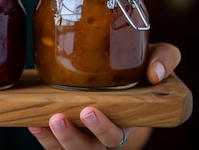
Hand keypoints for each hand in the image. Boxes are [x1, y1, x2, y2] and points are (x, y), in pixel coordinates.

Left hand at [28, 42, 181, 149]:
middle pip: (89, 148)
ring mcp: (83, 135)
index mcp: (126, 120)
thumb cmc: (138, 67)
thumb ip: (165, 58)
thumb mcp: (156, 57)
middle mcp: (103, 134)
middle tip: (59, 118)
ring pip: (69, 149)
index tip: (90, 110)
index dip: (103, 128)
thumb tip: (156, 72)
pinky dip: (42, 137)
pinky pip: (53, 144)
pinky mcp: (64, 131)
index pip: (116, 135)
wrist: (121, 71)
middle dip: (72, 137)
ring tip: (44, 120)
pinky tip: (33, 122)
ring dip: (54, 139)